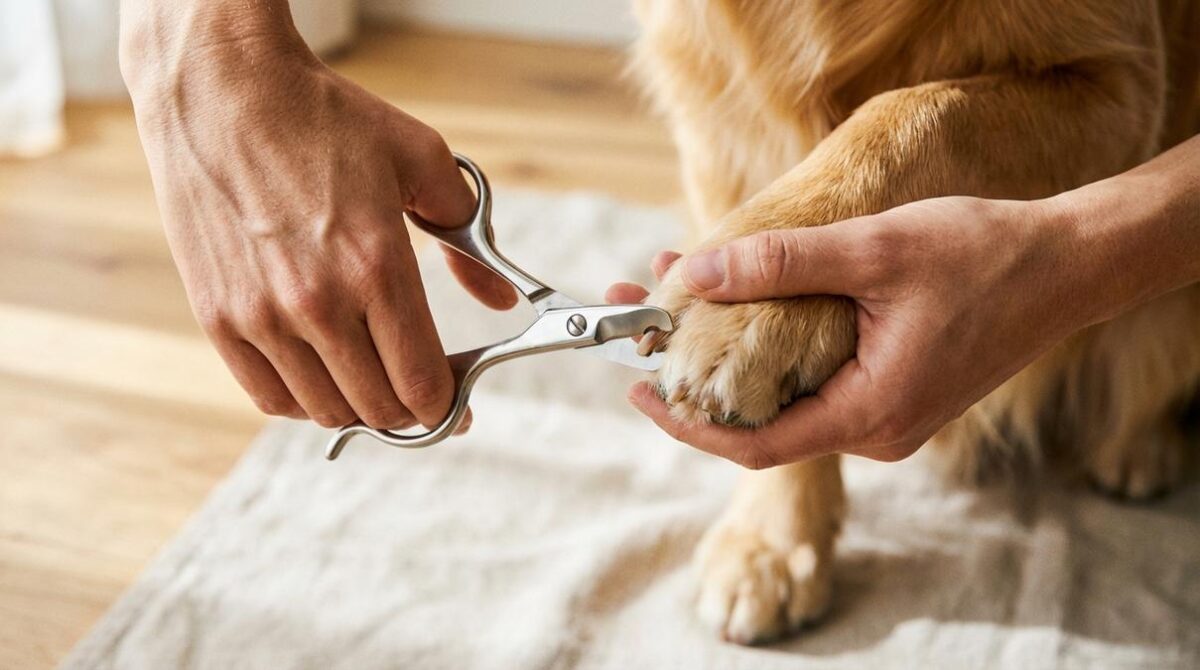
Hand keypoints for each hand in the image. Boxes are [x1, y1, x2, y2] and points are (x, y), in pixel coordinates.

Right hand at [126, 32, 514, 429]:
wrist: (222, 92)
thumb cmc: (324, 120)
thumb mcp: (420, 159)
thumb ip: (469, 237)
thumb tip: (499, 297)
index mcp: (377, 265)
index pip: (422, 382)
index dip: (447, 408)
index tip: (455, 406)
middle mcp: (318, 302)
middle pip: (380, 408)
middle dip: (412, 412)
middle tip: (420, 395)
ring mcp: (262, 315)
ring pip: (326, 411)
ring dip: (360, 409)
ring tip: (372, 382)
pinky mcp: (218, 317)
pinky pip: (270, 397)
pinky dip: (303, 401)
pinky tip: (322, 378)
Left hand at [610, 196, 1090, 465]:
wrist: (1069, 265)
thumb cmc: (986, 257)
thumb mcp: (875, 250)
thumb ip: (782, 263)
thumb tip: (694, 272)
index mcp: (869, 414)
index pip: (751, 446)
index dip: (685, 424)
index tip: (636, 391)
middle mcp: (876, 431)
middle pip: (763, 421)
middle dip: (698, 374)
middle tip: (648, 324)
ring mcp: (889, 415)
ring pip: (790, 396)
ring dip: (736, 349)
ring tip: (687, 289)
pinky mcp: (897, 391)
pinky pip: (820, 380)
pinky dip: (776, 343)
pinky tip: (750, 293)